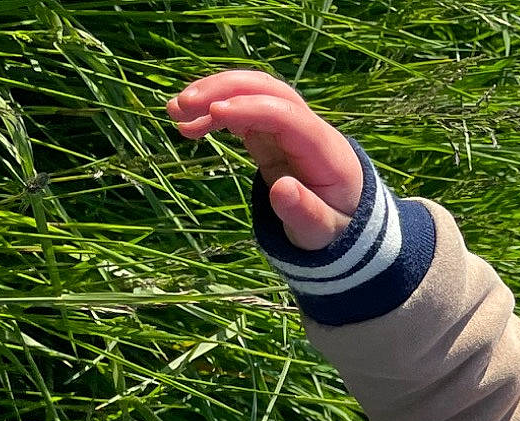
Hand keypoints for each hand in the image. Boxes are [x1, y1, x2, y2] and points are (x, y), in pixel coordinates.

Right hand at [167, 70, 363, 250]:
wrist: (345, 221)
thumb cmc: (336, 230)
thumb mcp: (323, 233)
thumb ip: (306, 214)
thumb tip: (281, 190)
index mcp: (325, 150)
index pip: (287, 115)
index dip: (251, 108)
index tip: (214, 114)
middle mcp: (308, 129)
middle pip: (267, 89)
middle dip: (225, 89)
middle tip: (183, 105)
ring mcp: (289, 128)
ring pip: (251, 93)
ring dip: (213, 95)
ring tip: (174, 113)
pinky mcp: (272, 134)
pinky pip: (242, 112)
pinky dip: (214, 114)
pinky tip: (187, 125)